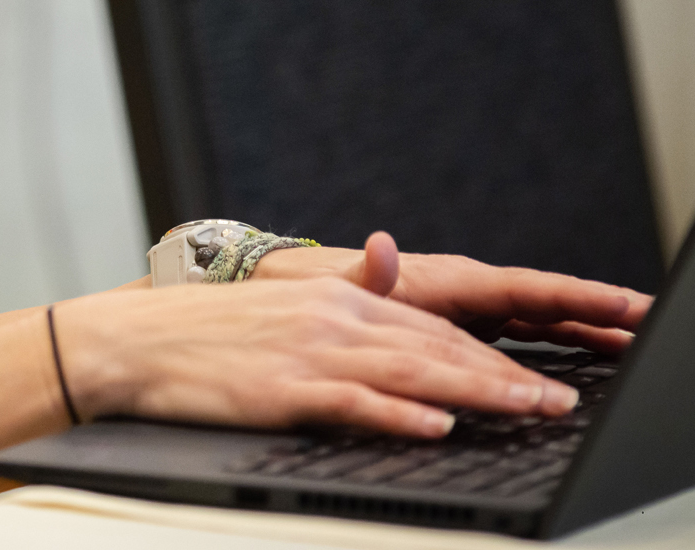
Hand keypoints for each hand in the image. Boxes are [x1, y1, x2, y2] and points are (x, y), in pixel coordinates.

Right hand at [59, 275, 578, 438]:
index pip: (431, 328)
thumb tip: (394, 267)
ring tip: (530, 412)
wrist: (134, 342)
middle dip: (506, 377)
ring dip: (480, 393)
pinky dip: (400, 415)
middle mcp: (331, 318)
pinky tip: (437, 427)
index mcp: (334, 298)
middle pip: (436, 349)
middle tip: (560, 402)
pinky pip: (355, 404)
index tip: (537, 380)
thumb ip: (345, 294)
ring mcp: (309, 353)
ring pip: (413, 373)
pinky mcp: (285, 388)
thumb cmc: (204, 334)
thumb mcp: (282, 306)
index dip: (491, 356)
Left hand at [255, 231, 651, 353]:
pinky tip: (590, 359)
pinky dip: (561, 343)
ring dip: (590, 331)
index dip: (578, 297)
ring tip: (640, 344)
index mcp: (448, 279)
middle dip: (602, 313)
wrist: (293, 295)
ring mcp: (468, 309)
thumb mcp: (340, 283)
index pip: (527, 288)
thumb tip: (380, 246)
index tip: (626, 304)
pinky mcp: (463, 326)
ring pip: (542, 320)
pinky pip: (523, 335)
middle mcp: (466, 291)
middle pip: (547, 304)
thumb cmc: (319, 288)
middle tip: (658, 325)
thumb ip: (368, 273)